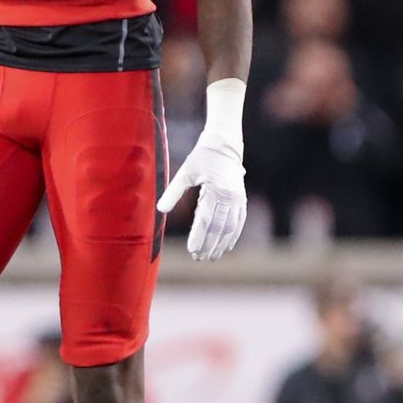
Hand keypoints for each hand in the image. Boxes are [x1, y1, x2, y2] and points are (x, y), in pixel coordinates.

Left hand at [158, 131, 246, 260]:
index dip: (199, 236)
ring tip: (211, 256)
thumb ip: (173, 192)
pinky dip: (233, 235)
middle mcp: (230, 197)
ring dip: (221, 244)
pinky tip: (227, 246)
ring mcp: (238, 199)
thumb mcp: (186, 172)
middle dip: (209, 244)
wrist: (224, 144)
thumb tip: (160, 210)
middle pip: (219, 227)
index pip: (206, 219)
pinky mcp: (242, 199)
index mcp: (216, 190)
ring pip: (230, 227)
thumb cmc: (202, 157)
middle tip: (199, 258)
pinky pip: (239, 221)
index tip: (192, 250)